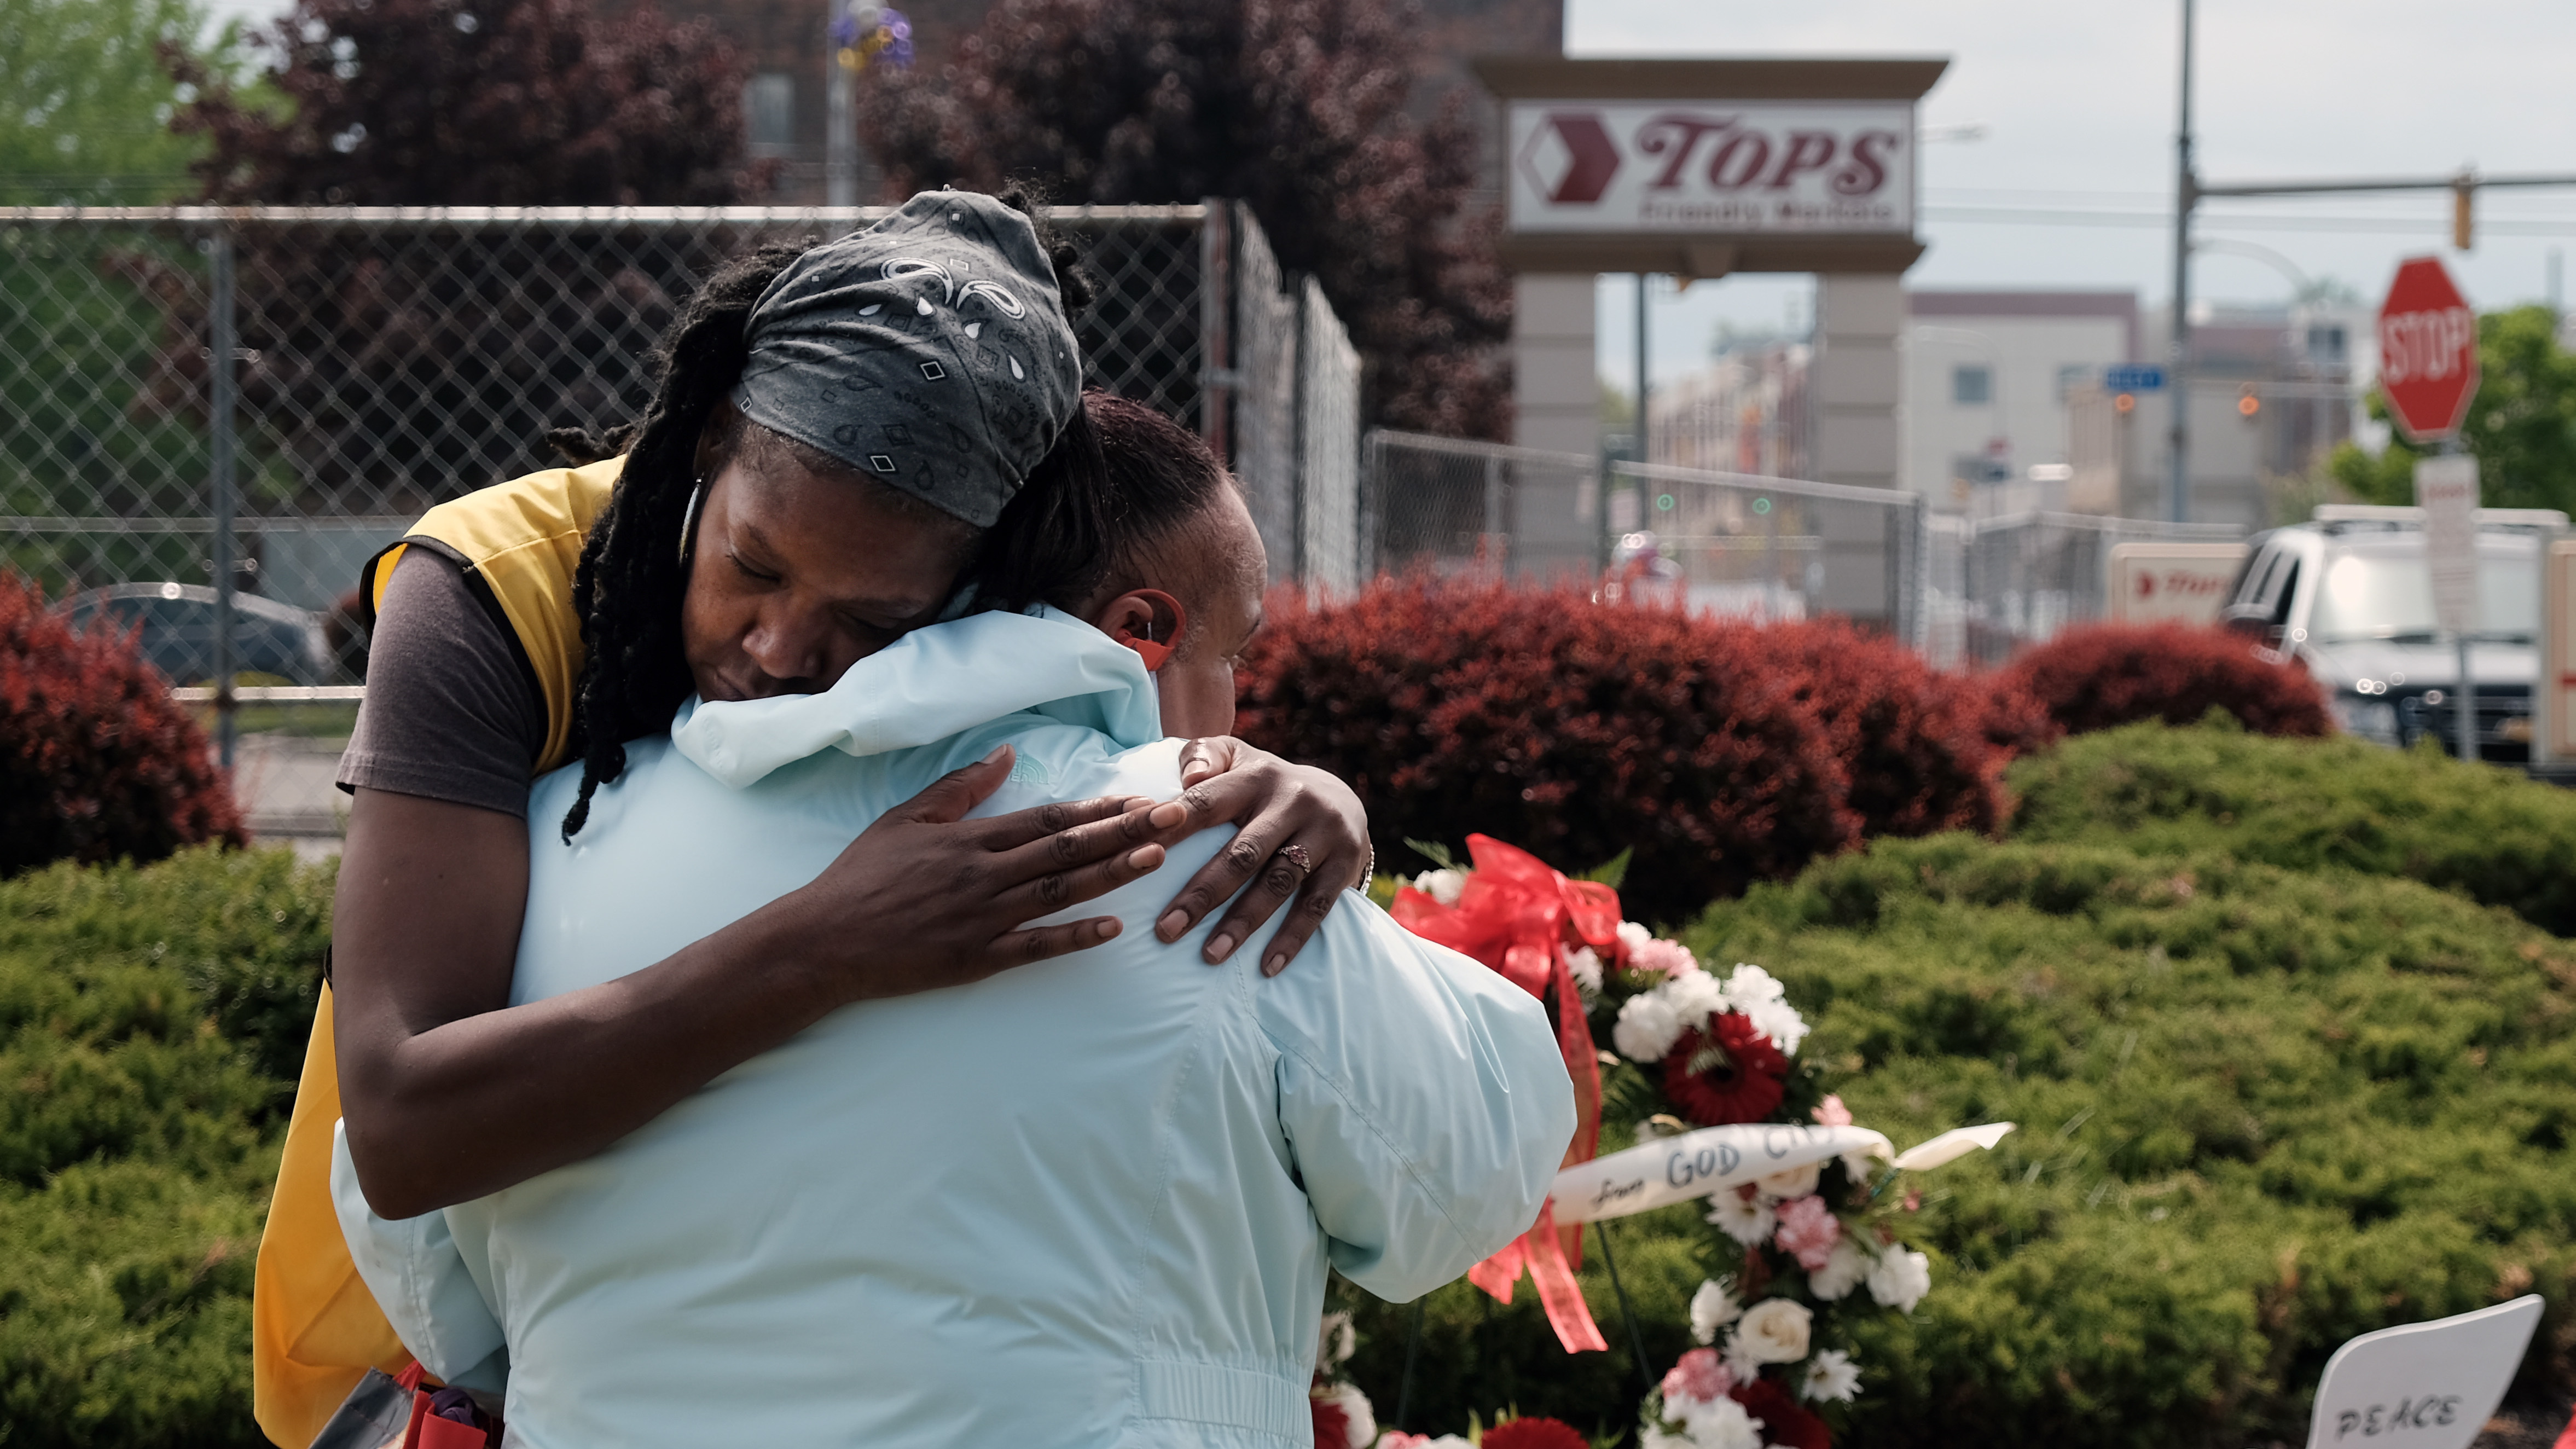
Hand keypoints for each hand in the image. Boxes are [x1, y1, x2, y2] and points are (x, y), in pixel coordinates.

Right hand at [776, 744, 1171, 1003]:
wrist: (822, 940)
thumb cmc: (862, 876)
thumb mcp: (906, 816)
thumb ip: (961, 786)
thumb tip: (1007, 751)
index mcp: (969, 839)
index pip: (1048, 818)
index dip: (1098, 809)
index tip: (1140, 798)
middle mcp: (983, 875)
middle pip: (1066, 849)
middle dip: (1125, 832)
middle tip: (1176, 818)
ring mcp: (982, 918)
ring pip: (1060, 892)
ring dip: (1111, 874)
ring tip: (1157, 858)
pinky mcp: (975, 959)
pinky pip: (1034, 946)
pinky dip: (1074, 938)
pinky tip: (1113, 929)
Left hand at [1147, 737, 1370, 976]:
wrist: (1341, 798)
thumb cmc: (1265, 786)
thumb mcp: (1236, 758)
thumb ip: (1202, 756)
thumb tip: (1186, 779)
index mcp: (1256, 776)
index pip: (1208, 802)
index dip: (1174, 830)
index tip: (1138, 859)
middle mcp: (1293, 801)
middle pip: (1242, 853)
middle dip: (1201, 895)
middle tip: (1165, 930)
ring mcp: (1324, 833)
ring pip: (1278, 883)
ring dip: (1242, 922)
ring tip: (1209, 956)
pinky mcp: (1346, 862)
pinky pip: (1317, 906)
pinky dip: (1292, 938)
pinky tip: (1267, 967)